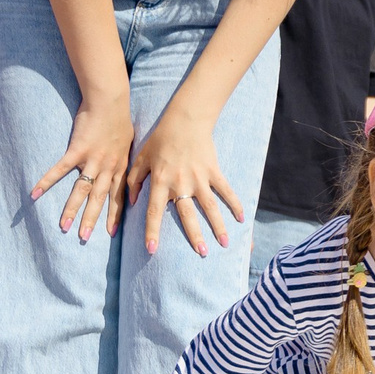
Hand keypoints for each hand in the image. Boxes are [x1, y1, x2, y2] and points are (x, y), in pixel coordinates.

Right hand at [32, 97, 132, 242]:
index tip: (111, 233)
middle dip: (92, 219)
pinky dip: (47, 182)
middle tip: (84, 238)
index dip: (115, 215)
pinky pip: (60, 170)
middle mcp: (108, 167)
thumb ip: (123, 160)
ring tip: (64, 227)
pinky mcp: (77, 150)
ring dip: (72, 209)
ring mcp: (92, 160)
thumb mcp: (128, 144)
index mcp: (120, 167)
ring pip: (82, 190)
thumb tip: (123, 171)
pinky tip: (34, 193)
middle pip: (100, 198)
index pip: (118, 196)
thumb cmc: (119, 120)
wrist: (110, 101)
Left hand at [129, 112, 244, 256]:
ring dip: (218, 226)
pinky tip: (242, 218)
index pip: (154, 211)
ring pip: (210, 206)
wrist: (185, 120)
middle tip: (201, 253)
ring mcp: (199, 178)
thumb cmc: (160, 139)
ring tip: (224, 244)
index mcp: (160, 181)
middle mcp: (180, 183)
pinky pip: (225, 190)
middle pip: (187, 214)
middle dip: (194, 235)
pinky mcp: (213, 171)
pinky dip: (234, 203)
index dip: (152, 231)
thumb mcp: (141, 158)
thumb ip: (134, 181)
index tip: (152, 250)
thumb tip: (132, 203)